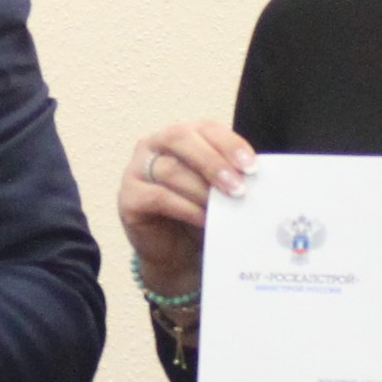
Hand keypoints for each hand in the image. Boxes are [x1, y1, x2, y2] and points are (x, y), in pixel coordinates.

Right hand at [115, 121, 253, 296]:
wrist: (175, 253)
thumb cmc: (197, 214)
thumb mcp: (216, 190)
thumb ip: (229, 176)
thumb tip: (253, 176)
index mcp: (180, 136)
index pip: (205, 128)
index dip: (229, 144)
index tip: (251, 166)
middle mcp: (154, 145)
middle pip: (181, 139)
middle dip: (213, 162)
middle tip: (238, 187)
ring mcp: (136, 170)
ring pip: (170, 170)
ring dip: (201, 190)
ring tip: (223, 208)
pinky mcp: (128, 198)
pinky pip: (158, 197)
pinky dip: (185, 208)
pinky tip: (204, 219)